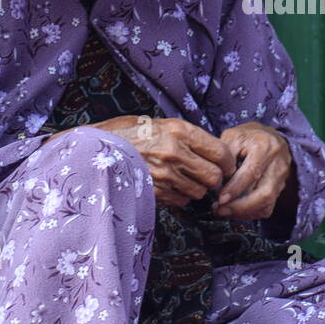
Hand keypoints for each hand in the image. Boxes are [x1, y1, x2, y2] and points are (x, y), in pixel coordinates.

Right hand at [86, 116, 235, 207]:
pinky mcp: (153, 191)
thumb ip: (188, 136)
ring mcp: (163, 174)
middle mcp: (174, 152)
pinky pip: (181, 200)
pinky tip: (169, 186)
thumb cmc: (130, 132)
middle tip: (210, 177)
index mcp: (179, 131)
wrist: (96, 148)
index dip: (228, 162)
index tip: (226, 165)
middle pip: (214, 176)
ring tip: (184, 179)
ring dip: (196, 188)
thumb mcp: (161, 124)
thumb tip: (214, 151)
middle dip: (215, 179)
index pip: (221, 152)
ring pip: (199, 191)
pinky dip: (180, 196)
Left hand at [214, 122, 293, 220]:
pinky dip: (249, 213)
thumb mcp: (233, 137)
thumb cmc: (248, 136)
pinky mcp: (280, 189)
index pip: (252, 173)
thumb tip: (217, 183)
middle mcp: (278, 164)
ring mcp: (282, 178)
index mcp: (265, 146)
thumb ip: (225, 157)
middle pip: (265, 194)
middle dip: (240, 207)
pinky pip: (267, 208)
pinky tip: (235, 211)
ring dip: (243, 213)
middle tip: (220, 210)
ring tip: (223, 212)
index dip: (235, 189)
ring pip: (267, 204)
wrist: (270, 136)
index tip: (220, 199)